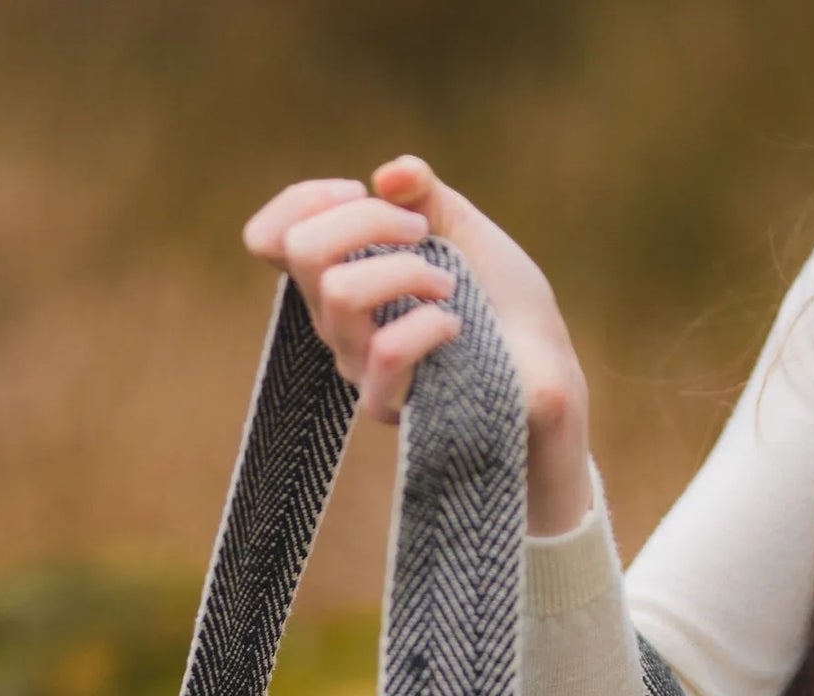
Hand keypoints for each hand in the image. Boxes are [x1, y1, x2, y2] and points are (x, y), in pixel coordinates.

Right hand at [242, 155, 592, 535]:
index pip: (270, 239)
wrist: (543, 367)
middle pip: (303, 251)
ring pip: (340, 293)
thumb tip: (388, 175)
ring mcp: (357, 365)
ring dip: (406, 269)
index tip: (359, 191)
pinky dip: (428, 323)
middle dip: (368, 219)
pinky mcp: (387, 402)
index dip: (305, 199)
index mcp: (341, 276)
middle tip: (421, 233)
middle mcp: (337, 322)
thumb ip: (423, 193)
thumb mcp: (461, 227)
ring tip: (448, 284)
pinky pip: (386, 351)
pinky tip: (456, 324)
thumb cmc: (499, 300)